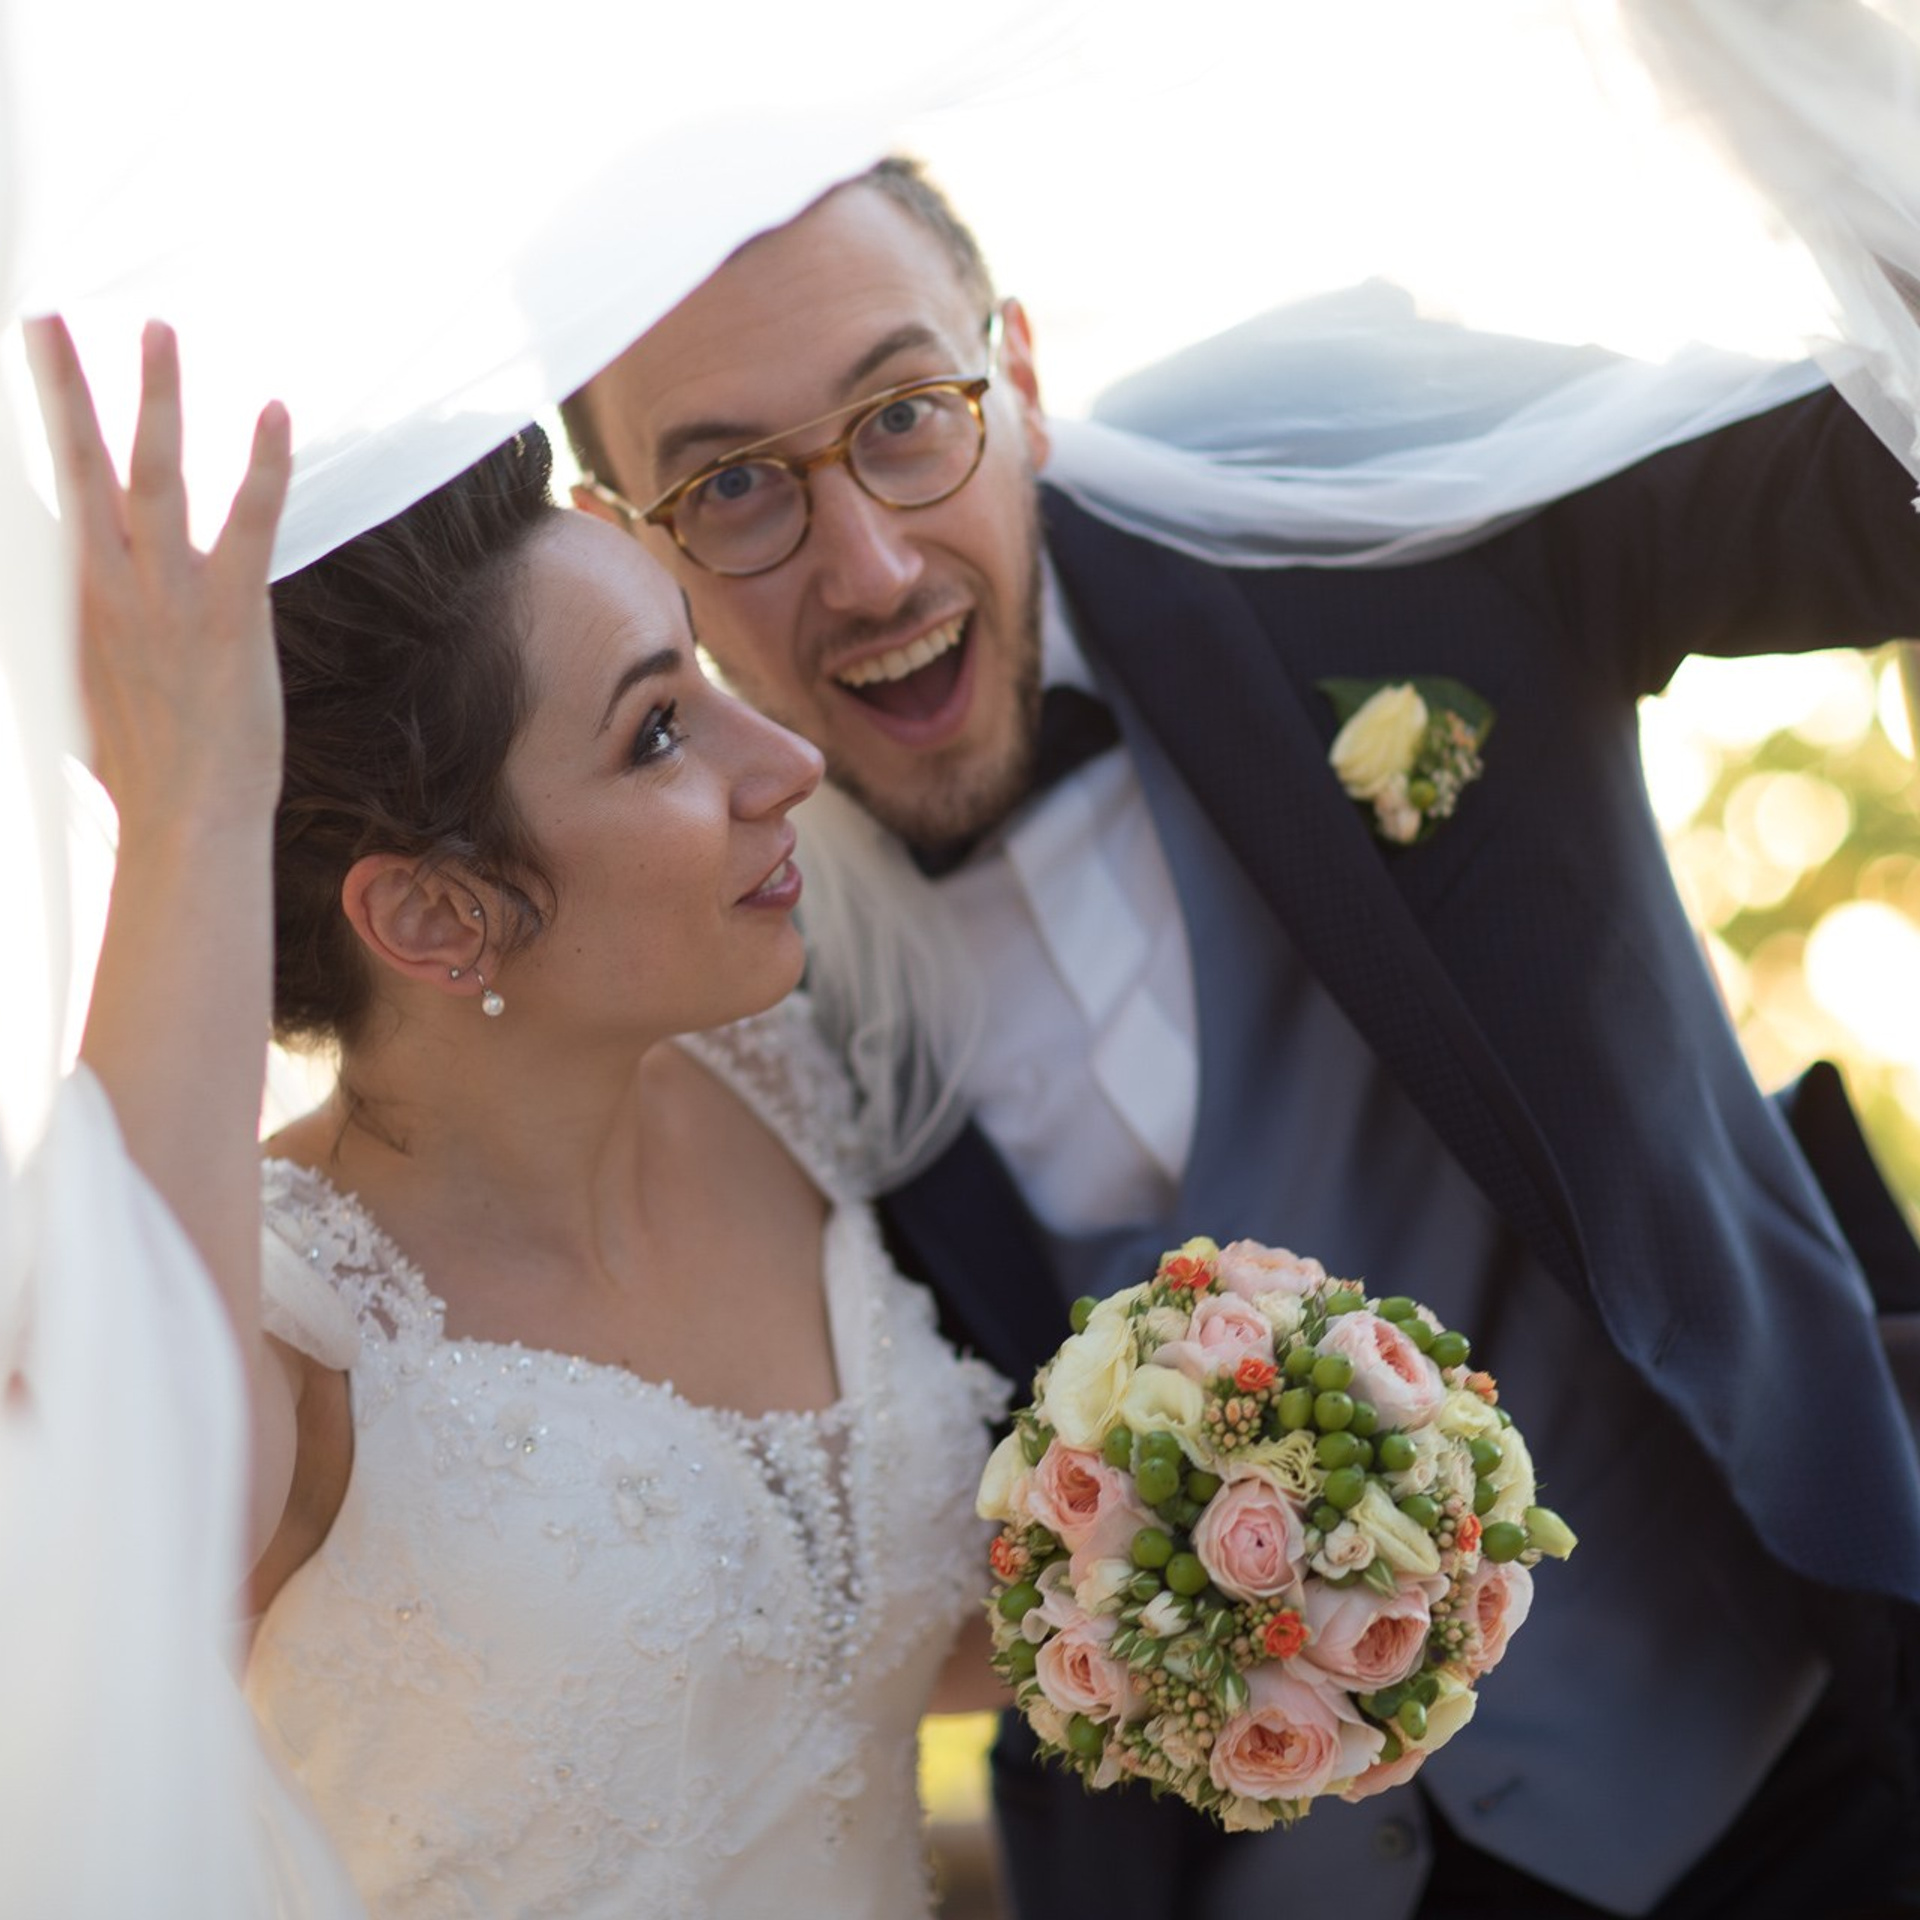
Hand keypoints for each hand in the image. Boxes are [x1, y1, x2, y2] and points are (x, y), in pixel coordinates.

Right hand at [25, 318, 290, 838]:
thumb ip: (74, 645)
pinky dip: (262, 464)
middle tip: (43, 316)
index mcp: (71, 604)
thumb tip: (70, 621)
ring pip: (153, 474)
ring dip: (155, 397)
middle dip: (61, 386)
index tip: (26, 373)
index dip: (30, 440)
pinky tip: (273, 413)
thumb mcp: (80, 698)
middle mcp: (107, 588)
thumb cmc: (143, 771)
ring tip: (157, 328)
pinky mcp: (228, 613)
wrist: (185, 821)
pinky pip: (249, 521)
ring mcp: (166, 597)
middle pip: (74, 464)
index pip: (40, 499)